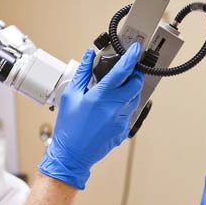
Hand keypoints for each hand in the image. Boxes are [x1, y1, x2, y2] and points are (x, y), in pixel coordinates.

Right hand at [38, 42, 143, 189]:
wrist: (71, 155)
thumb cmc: (68, 127)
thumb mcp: (70, 96)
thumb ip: (83, 73)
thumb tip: (90, 56)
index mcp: (100, 97)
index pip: (122, 71)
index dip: (131, 57)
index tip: (137, 49)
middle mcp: (114, 108)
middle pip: (135, 84)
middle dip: (134, 75)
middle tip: (127, 72)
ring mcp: (121, 121)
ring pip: (135, 99)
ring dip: (129, 92)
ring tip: (114, 93)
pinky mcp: (123, 131)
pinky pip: (130, 114)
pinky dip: (124, 107)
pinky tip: (109, 110)